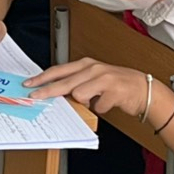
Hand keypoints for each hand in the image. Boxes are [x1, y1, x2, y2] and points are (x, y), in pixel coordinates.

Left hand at [24, 58, 154, 116]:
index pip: (58, 70)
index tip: (29, 84)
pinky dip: (101, 108)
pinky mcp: (114, 91)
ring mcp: (104, 78)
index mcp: (86, 64)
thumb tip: (57, 94)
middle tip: (34, 97)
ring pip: (80, 94)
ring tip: (97, 100)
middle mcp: (93, 69)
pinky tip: (109, 103)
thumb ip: (77, 84)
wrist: (144, 89)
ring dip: (86, 102)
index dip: (42, 78)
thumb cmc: (116, 86)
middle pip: (64, 82)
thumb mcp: (94, 80)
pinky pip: (98, 106)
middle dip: (47, 91)